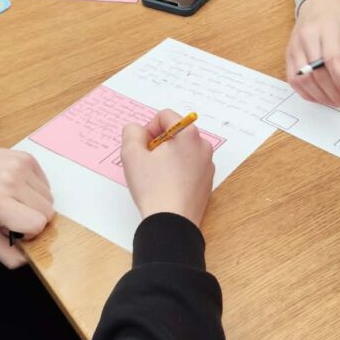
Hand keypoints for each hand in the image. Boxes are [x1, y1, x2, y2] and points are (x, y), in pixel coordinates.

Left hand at [0, 129, 53, 267]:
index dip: (30, 232)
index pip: (36, 224)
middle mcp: (10, 182)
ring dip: (37, 205)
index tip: (16, 230)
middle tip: (16, 216)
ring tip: (16, 201)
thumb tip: (28, 260)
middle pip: (48, 212)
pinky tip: (17, 188)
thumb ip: (4, 252)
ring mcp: (20, 167)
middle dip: (36, 220)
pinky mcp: (27, 158)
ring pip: (49, 198)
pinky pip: (46, 184)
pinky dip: (36, 191)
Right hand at [121, 109, 214, 227]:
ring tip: (156, 177)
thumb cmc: (153, 187)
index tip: (142, 149)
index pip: (164, 116)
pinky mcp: (207, 183)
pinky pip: (189, 168)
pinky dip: (176, 172)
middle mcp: (203, 146)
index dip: (147, 129)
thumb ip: (131, 132)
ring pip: (182, 151)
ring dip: (167, 158)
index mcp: (188, 134)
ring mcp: (208, 165)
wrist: (172, 223)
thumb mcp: (131, 154)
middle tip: (146, 163)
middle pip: (175, 134)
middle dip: (158, 144)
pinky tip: (166, 187)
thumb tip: (138, 131)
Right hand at [286, 0, 339, 106]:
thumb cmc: (339, 20)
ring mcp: (294, 46)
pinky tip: (319, 95)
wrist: (318, 5)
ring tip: (332, 100)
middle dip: (330, 91)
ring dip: (318, 94)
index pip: (331, 58)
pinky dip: (305, 91)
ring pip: (302, 78)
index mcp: (327, 28)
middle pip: (316, 72)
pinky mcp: (288, 54)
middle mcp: (307, 36)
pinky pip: (292, 79)